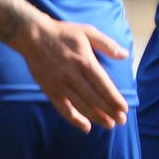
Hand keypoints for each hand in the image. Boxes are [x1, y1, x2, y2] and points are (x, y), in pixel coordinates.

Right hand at [15, 17, 129, 132]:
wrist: (33, 35)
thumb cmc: (63, 33)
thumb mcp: (87, 31)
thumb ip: (107, 44)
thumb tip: (124, 55)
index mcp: (84, 60)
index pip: (103, 84)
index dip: (114, 98)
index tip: (124, 109)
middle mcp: (72, 75)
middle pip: (94, 98)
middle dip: (110, 111)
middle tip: (122, 121)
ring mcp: (60, 84)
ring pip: (81, 106)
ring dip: (96, 117)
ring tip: (109, 125)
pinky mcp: (49, 90)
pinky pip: (63, 109)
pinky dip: (75, 120)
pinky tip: (86, 127)